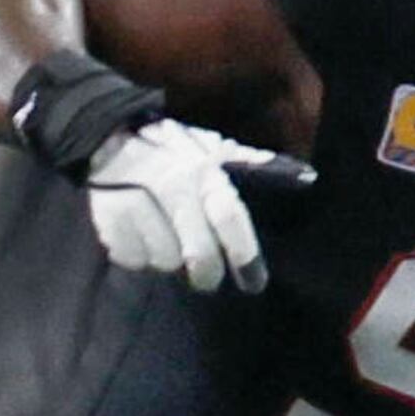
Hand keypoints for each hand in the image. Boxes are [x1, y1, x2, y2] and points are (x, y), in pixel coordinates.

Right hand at [87, 119, 307, 293]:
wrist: (105, 132)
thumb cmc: (173, 147)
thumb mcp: (215, 149)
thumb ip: (257, 167)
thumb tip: (309, 178)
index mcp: (203, 173)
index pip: (230, 220)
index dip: (245, 256)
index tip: (253, 283)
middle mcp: (171, 188)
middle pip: (197, 252)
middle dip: (207, 274)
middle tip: (209, 279)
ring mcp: (136, 203)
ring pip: (163, 260)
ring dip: (169, 261)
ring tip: (169, 245)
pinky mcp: (108, 216)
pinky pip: (131, 257)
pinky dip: (139, 257)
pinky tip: (142, 240)